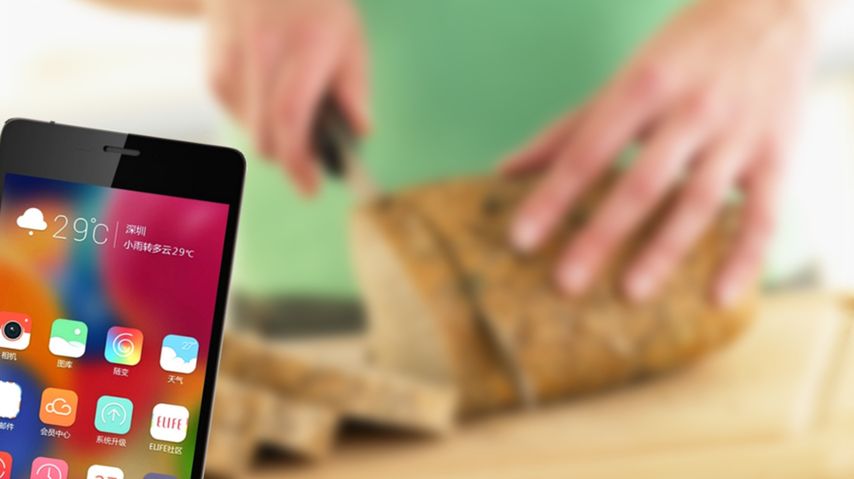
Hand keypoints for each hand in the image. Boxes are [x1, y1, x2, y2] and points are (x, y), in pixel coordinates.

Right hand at [204, 0, 369, 194]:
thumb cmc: (316, 9)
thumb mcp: (350, 36)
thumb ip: (355, 85)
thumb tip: (361, 130)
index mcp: (306, 43)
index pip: (292, 115)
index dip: (300, 160)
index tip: (312, 187)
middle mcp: (263, 50)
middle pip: (266, 133)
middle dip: (289, 160)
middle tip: (309, 166)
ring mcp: (232, 58)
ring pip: (250, 130)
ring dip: (273, 139)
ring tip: (293, 113)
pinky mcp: (213, 67)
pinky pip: (235, 115)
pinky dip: (255, 120)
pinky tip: (268, 95)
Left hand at [502, 0, 819, 305]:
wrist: (771, 11)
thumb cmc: (681, 53)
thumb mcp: (624, 78)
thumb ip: (568, 129)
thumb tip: (508, 171)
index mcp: (643, 87)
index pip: (588, 151)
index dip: (552, 198)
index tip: (521, 240)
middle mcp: (691, 111)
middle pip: (640, 184)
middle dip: (601, 235)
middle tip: (566, 282)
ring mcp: (737, 135)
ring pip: (697, 202)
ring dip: (663, 251)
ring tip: (630, 293)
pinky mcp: (777, 155)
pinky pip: (763, 215)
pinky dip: (744, 259)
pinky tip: (718, 298)